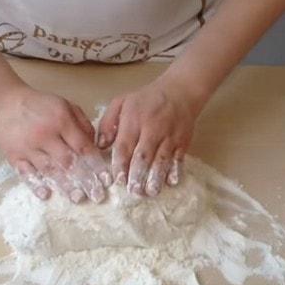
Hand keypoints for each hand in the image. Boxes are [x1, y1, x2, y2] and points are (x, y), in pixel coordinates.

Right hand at [0, 85, 110, 202]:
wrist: (5, 102)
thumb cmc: (40, 105)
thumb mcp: (65, 105)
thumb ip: (82, 124)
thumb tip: (94, 146)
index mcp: (61, 121)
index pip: (82, 146)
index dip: (96, 164)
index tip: (106, 179)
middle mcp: (45, 135)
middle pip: (68, 161)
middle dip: (84, 180)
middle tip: (97, 196)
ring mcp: (28, 147)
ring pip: (49, 170)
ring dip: (65, 185)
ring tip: (77, 198)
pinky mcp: (14, 156)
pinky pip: (26, 173)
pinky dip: (35, 184)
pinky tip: (46, 195)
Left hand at [96, 75, 206, 196]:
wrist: (180, 91)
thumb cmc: (146, 100)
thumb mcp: (121, 102)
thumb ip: (107, 123)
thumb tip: (100, 146)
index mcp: (134, 120)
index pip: (125, 145)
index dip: (121, 164)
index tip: (118, 180)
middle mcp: (152, 128)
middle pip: (143, 155)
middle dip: (138, 175)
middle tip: (133, 192)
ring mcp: (169, 136)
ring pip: (162, 159)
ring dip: (156, 177)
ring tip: (150, 192)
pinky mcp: (183, 141)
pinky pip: (179, 158)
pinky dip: (175, 171)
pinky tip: (170, 183)